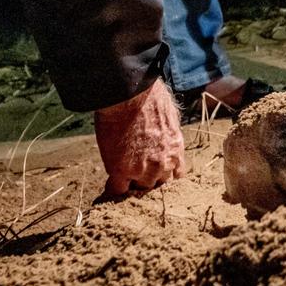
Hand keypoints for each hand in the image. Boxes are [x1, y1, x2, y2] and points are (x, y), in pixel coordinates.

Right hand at [94, 79, 187, 195]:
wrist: (130, 95)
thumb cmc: (150, 97)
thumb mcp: (170, 115)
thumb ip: (169, 133)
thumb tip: (165, 133)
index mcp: (176, 151)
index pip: (176, 176)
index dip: (164, 175)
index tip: (155, 171)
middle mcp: (163, 165)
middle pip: (157, 184)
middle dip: (148, 179)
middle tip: (135, 172)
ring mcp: (143, 170)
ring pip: (138, 189)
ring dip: (131, 185)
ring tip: (122, 180)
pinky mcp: (121, 170)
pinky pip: (117, 190)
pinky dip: (113, 190)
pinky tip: (110, 185)